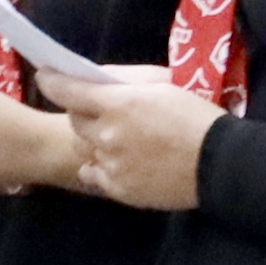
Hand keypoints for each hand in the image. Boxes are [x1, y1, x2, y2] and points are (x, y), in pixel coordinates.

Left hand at [41, 60, 214, 210]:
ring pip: (82, 148)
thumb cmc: (196, 116)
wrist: (219, 163)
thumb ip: (125, 80)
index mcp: (119, 104)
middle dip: (83, 112)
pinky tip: (116, 160)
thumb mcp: (163, 84)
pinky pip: (93, 173)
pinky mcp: (118, 188)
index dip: (53, 81)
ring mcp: (111, 165)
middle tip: (101, 110)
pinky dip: (99, 165)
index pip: (67, 91)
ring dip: (92, 140)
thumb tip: (95, 79)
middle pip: (75, 120)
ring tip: (116, 137)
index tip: (46, 75)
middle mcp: (108, 135)